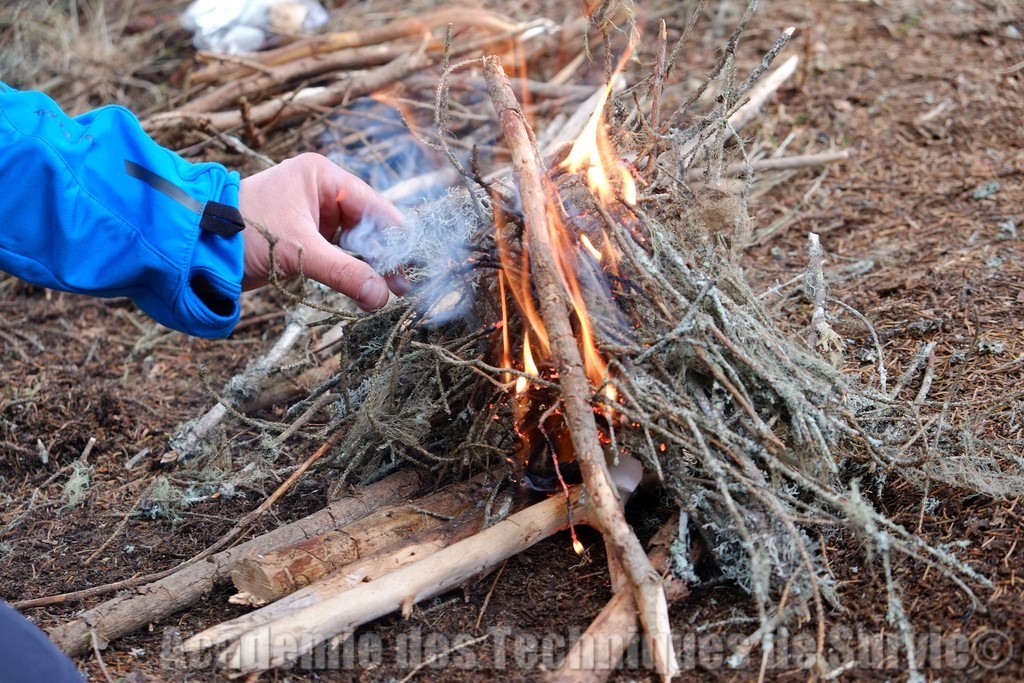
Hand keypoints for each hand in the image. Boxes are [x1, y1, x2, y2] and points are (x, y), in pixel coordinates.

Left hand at [238, 153, 404, 308]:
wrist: (196, 246)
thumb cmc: (244, 231)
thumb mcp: (300, 251)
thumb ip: (345, 273)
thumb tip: (382, 297)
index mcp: (323, 177)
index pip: (374, 207)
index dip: (398, 237)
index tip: (418, 264)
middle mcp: (322, 193)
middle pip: (369, 226)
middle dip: (386, 257)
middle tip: (405, 286)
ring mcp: (314, 217)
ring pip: (356, 244)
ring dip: (370, 268)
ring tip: (390, 292)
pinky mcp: (305, 240)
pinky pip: (339, 256)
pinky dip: (352, 272)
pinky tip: (366, 290)